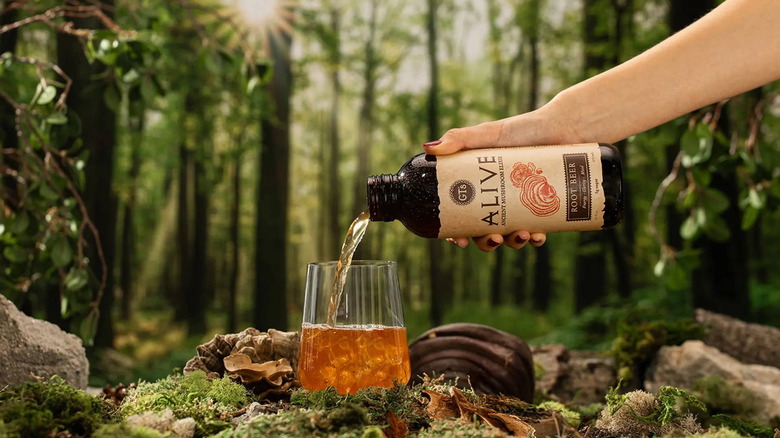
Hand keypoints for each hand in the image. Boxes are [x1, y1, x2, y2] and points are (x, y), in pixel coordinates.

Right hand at [423, 103, 584, 251]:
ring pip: (511, 236)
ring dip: (513, 243)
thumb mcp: (488, 133)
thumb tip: (428, 148)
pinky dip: (537, 238)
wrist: (565, 126)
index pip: (461, 216)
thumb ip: (459, 139)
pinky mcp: (545, 210)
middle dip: (488, 242)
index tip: (460, 240)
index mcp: (479, 188)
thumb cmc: (524, 129)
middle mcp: (498, 200)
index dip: (456, 233)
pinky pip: (538, 232)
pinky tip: (538, 235)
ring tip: (523, 235)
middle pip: (485, 232)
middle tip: (495, 239)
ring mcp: (521, 207)